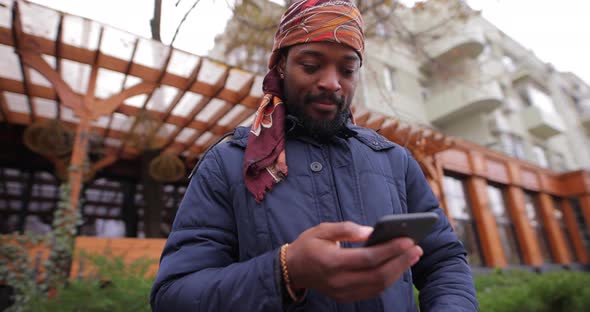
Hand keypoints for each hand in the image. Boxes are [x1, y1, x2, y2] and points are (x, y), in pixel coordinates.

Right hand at [286, 221, 422, 302]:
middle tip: (416, 248)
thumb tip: (371, 231)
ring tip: (412, 256)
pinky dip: (388, 279)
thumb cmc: (308, 245)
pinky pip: (372, 291)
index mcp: (331, 261)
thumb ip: (346, 229)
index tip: (407, 240)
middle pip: (377, 274)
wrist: (292, 270)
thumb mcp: (322, 230)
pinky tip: (398, 266)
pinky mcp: (346, 297)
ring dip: (398, 271)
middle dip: (400, 261)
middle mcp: (338, 281)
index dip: (390, 249)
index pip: (367, 258)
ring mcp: (343, 292)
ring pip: (378, 286)